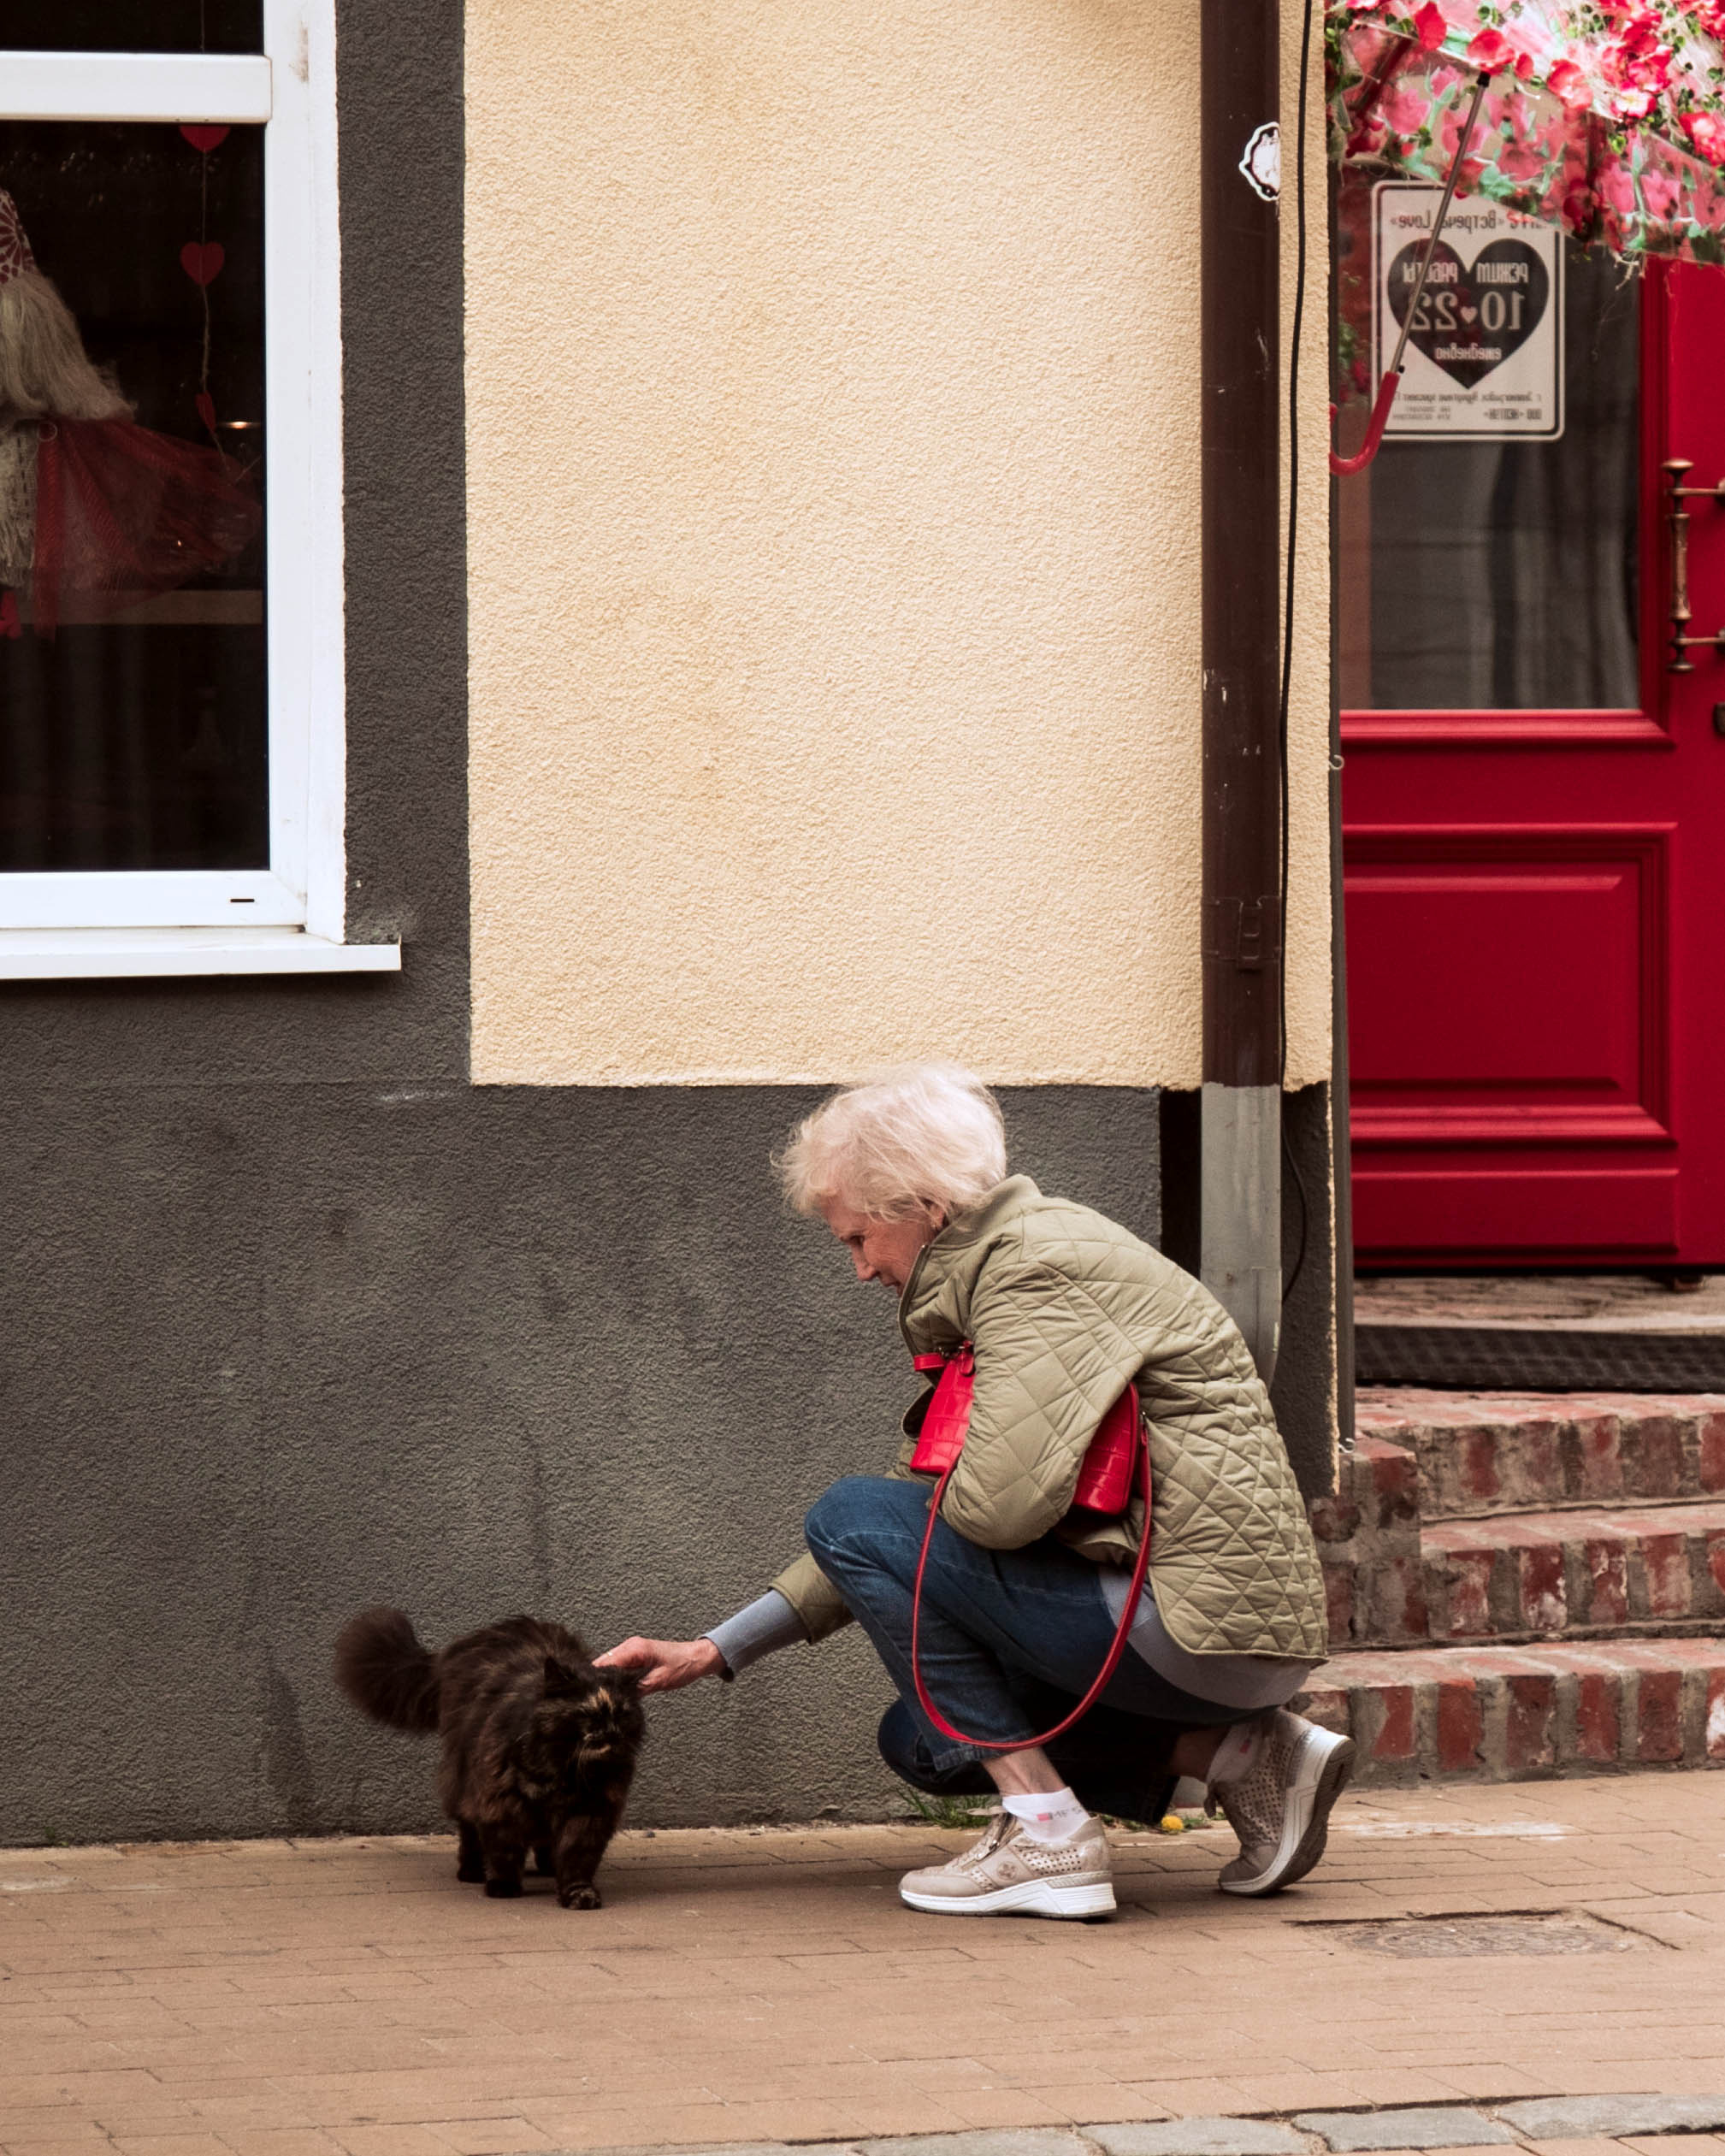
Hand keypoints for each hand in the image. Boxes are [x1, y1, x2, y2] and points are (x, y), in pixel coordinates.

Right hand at [595, 1636, 724, 1693]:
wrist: (697, 1658)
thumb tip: (617, 1698)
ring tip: (607, 1697)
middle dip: (600, 1680)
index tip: (591, 1695)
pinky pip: (620, 1666)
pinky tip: (618, 1690)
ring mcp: (633, 1650)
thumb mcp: (658, 1681)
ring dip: (608, 1679)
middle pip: (604, 1664)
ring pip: (610, 1665)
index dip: (596, 1679)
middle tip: (597, 1700)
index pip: (604, 1663)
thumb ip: (635, 1688)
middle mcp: (630, 1646)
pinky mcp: (637, 1656)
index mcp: (634, 1649)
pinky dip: (617, 1677)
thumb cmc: (683, 1666)